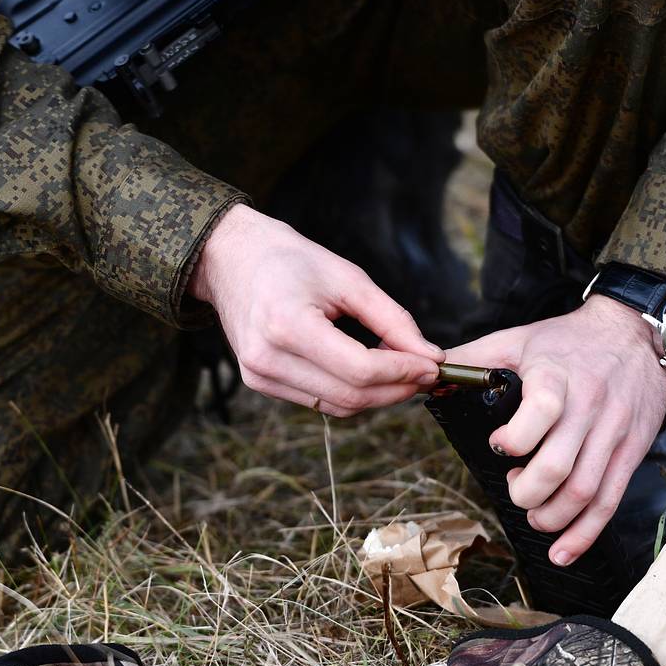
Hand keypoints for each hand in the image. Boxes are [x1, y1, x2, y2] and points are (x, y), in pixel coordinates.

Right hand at [188, 205, 443, 416]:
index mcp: (287, 325)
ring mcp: (258, 376)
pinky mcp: (258, 383)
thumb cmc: (292, 260)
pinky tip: (365, 370)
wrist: (232, 258)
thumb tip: (431, 358)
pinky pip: (318, 401)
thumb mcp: (349, 279)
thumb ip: (393, 320)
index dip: (403, 372)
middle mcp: (267, 358)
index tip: (434, 365)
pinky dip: (350, 392)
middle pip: (350, 397)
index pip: (359, 370)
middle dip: (396, 389)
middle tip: (426, 371)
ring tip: (399, 368)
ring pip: (336, 407)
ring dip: (377, 395)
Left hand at [445, 297, 665, 564]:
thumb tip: (423, 374)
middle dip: (527, 493)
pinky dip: (585, 534)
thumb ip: (471, 357)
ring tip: (533, 515)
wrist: (633, 333)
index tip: (498, 446)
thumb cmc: (567, 341)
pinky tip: (562, 551)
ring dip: (551, 517)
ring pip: (584, 492)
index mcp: (556, 376)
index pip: (542, 410)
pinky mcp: (631, 451)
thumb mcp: (517, 338)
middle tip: (514, 489)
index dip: (514, 439)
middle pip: (558, 467)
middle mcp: (588, 406)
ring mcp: (612, 432)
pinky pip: (609, 501)